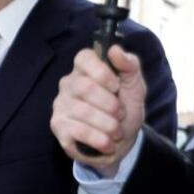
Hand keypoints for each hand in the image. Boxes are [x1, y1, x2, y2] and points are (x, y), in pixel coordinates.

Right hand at [51, 45, 145, 175]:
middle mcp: (68, 84)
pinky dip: (100, 139)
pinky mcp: (58, 126)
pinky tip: (107, 143)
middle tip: (120, 114)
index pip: (84, 57)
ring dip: (108, 125)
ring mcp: (61, 105)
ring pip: (83, 112)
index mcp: (85, 69)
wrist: (120, 143)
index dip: (102, 72)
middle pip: (85, 87)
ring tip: (116, 131)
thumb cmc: (125, 109)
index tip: (116, 86)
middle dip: (111, 105)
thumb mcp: (135, 86)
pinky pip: (79, 131)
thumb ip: (129, 65)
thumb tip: (115, 49)